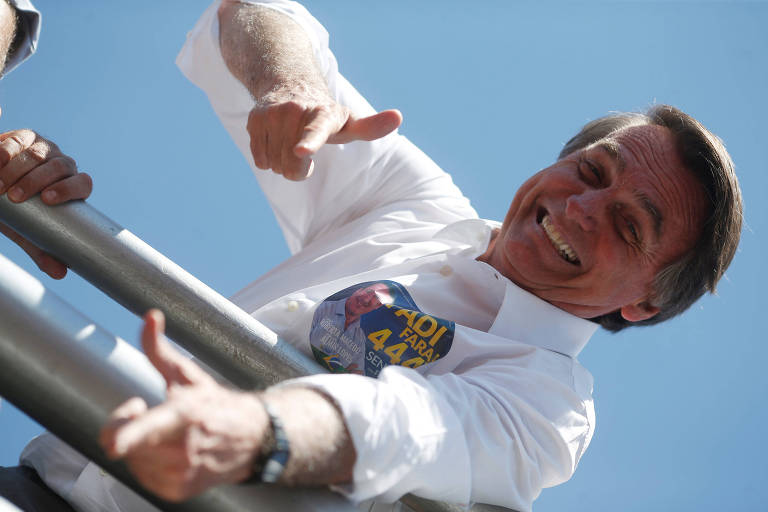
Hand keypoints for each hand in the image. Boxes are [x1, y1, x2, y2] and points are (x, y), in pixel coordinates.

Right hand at [0, 129, 92, 278]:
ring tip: (0, 187)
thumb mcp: (29, 230)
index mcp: (73, 185)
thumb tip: (60, 273)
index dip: (69, 190)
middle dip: (37, 181)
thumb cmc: (20, 211)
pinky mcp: (24, 136)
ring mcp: (45, 147)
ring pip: (40, 153)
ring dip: (19, 169)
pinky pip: (19, 140)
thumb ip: (42, 248)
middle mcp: (63, 164)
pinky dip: (8, 150)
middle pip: (60, 167)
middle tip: (14, 197)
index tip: (48, 200)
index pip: (83, 183)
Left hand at [100, 310, 267, 501]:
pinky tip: (169, 453)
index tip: (114, 444)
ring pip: (132, 461)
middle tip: (143, 412)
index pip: (150, 427)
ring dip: (139, 446)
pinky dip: (148, 464)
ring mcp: (182, 472)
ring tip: (163, 435)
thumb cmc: (216, 404)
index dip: (127, 434)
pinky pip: (142, 478)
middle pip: (125, 443)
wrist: (253, 439)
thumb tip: (150, 316)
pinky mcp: (179, 490)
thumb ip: (159, 348)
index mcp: (186, 413)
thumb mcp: (188, 374)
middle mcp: (184, 446)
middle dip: (127, 425)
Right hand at [248, 88, 401, 179]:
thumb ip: (371, 127)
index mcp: (324, 114)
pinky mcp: (254, 119)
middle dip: (299, 168)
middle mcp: (297, 111)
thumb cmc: (326, 115)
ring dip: (283, 164)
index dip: (309, 142)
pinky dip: (268, 159)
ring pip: (276, 165)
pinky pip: (260, 159)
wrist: (290, 86)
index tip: (301, 151)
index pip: (317, 132)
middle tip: (305, 150)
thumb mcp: (348, 122)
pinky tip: (276, 142)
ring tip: (290, 143)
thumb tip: (398, 116)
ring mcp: (273, 114)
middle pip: (293, 165)